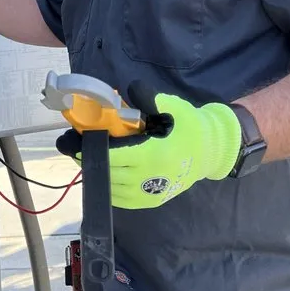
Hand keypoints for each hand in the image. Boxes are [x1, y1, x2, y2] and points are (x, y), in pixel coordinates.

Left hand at [55, 81, 242, 209]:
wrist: (211, 151)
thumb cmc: (190, 126)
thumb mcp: (171, 106)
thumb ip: (148, 98)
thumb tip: (130, 88)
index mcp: (154, 154)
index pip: (115, 156)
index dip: (93, 151)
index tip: (78, 144)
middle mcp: (150, 178)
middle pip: (109, 173)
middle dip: (91, 162)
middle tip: (78, 151)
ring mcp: (150, 193)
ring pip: (112, 189)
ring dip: (98, 176)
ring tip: (89, 161)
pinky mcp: (151, 202)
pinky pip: (121, 200)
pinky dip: (108, 189)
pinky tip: (102, 176)